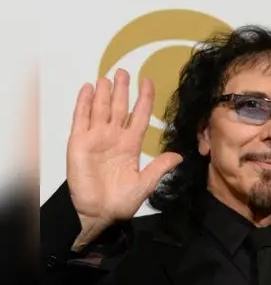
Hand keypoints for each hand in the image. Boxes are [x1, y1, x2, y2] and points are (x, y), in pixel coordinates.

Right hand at [67, 69, 181, 249]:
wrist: (99, 213)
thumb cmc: (121, 202)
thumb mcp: (145, 184)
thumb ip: (159, 168)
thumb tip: (179, 156)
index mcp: (131, 145)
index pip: (139, 115)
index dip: (143, 98)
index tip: (148, 80)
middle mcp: (113, 137)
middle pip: (119, 108)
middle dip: (122, 90)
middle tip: (124, 71)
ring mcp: (95, 138)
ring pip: (100, 109)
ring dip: (104, 93)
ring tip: (107, 76)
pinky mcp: (79, 142)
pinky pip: (81, 119)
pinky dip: (84, 103)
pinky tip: (88, 89)